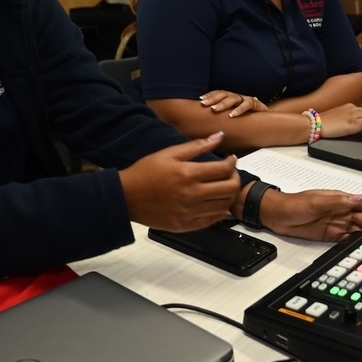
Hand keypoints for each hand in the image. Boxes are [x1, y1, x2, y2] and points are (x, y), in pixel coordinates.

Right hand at [120, 132, 240, 230]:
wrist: (126, 197)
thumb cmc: (145, 172)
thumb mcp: (169, 153)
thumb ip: (197, 146)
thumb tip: (219, 136)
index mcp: (188, 174)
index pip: (224, 169)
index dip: (232, 162)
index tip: (230, 159)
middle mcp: (192, 195)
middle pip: (229, 189)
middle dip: (235, 178)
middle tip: (230, 174)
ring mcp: (189, 212)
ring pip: (224, 206)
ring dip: (228, 195)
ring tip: (222, 187)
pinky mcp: (185, 225)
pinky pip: (212, 221)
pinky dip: (219, 212)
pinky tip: (214, 203)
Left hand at [199, 90, 268, 116]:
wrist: (271, 123)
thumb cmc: (250, 123)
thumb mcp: (235, 121)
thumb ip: (224, 122)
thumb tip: (208, 130)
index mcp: (232, 100)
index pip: (219, 94)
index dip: (210, 95)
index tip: (201, 100)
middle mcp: (239, 98)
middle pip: (224, 94)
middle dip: (213, 98)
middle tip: (204, 104)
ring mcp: (248, 100)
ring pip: (234, 98)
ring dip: (223, 103)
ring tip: (215, 109)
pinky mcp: (257, 105)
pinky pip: (248, 104)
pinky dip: (240, 109)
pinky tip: (233, 114)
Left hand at [259, 189, 361, 241]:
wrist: (275, 215)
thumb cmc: (293, 203)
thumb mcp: (316, 202)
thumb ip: (337, 202)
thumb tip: (358, 198)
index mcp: (342, 200)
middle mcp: (342, 211)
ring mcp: (337, 223)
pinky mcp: (330, 235)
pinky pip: (350, 240)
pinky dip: (360, 244)